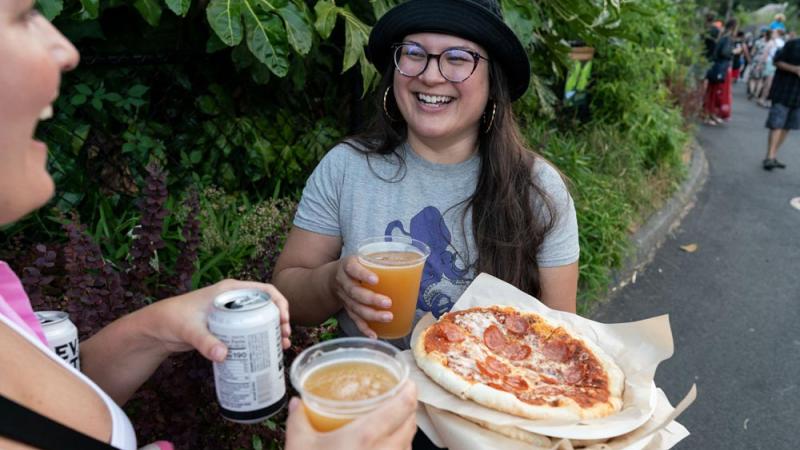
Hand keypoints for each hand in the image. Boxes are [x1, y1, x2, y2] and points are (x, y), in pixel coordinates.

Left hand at [141, 279, 291, 361]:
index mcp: (229, 290)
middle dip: (280, 321)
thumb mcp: (189, 329)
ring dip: (272, 331)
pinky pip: (249, 330)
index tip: (284, 320)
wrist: (156, 328)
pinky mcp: (227, 327)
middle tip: (284, 338)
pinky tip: (265, 351)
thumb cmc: (172, 319)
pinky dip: (260, 339)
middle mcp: (233, 299)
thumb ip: (205, 341)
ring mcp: (231, 314)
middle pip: (265, 306)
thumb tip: (223, 355)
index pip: (263, 291)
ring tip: (280, 347)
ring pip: (259, 319)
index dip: (279, 303)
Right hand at [284, 380, 417, 449]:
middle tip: (397, 398)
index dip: (410, 391)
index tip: (407, 381)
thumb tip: (298, 403)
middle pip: (410, 423)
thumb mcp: (298, 447)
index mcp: (364, 437)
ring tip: (391, 422)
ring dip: (404, 430)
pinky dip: (398, 449)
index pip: (403, 407)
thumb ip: (299, 420)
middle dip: (407, 408)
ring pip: (408, 444)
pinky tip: (382, 448)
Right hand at [332, 255, 391, 338]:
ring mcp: (344, 298)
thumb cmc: (357, 266)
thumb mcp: (363, 258)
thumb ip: (381, 261)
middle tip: (388, 303)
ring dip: (372, 315)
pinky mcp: (348, 309)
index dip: (363, 275)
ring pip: (356, 308)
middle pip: (355, 292)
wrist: (333, 277)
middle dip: (371, 299)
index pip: (353, 269)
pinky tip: (374, 335)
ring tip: (388, 317)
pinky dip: (364, 328)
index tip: (376, 280)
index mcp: (348, 266)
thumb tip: (413, 266)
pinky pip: (355, 320)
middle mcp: (344, 282)